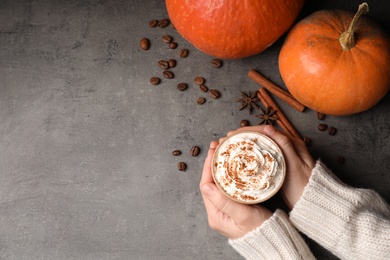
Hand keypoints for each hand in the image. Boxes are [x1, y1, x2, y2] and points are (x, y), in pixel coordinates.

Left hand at [199, 125, 314, 238]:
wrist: (274, 240)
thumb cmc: (261, 229)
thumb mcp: (243, 215)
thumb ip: (224, 201)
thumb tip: (206, 185)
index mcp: (215, 214)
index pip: (206, 185)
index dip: (208, 166)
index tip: (213, 151)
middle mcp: (217, 211)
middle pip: (210, 181)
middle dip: (213, 162)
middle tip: (217, 145)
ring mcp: (225, 208)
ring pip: (219, 182)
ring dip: (220, 166)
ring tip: (223, 150)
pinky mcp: (235, 205)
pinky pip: (227, 185)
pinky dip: (228, 172)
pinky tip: (233, 163)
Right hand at [223, 125, 314, 208]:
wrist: (313, 203)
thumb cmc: (305, 187)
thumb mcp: (294, 165)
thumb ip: (283, 145)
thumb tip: (268, 127)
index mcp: (291, 143)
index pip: (265, 130)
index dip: (247, 131)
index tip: (232, 135)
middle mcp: (286, 147)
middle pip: (260, 137)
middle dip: (242, 137)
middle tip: (225, 141)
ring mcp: (282, 156)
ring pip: (259, 146)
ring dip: (244, 145)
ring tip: (228, 148)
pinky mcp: (278, 166)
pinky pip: (261, 156)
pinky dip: (249, 156)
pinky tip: (239, 159)